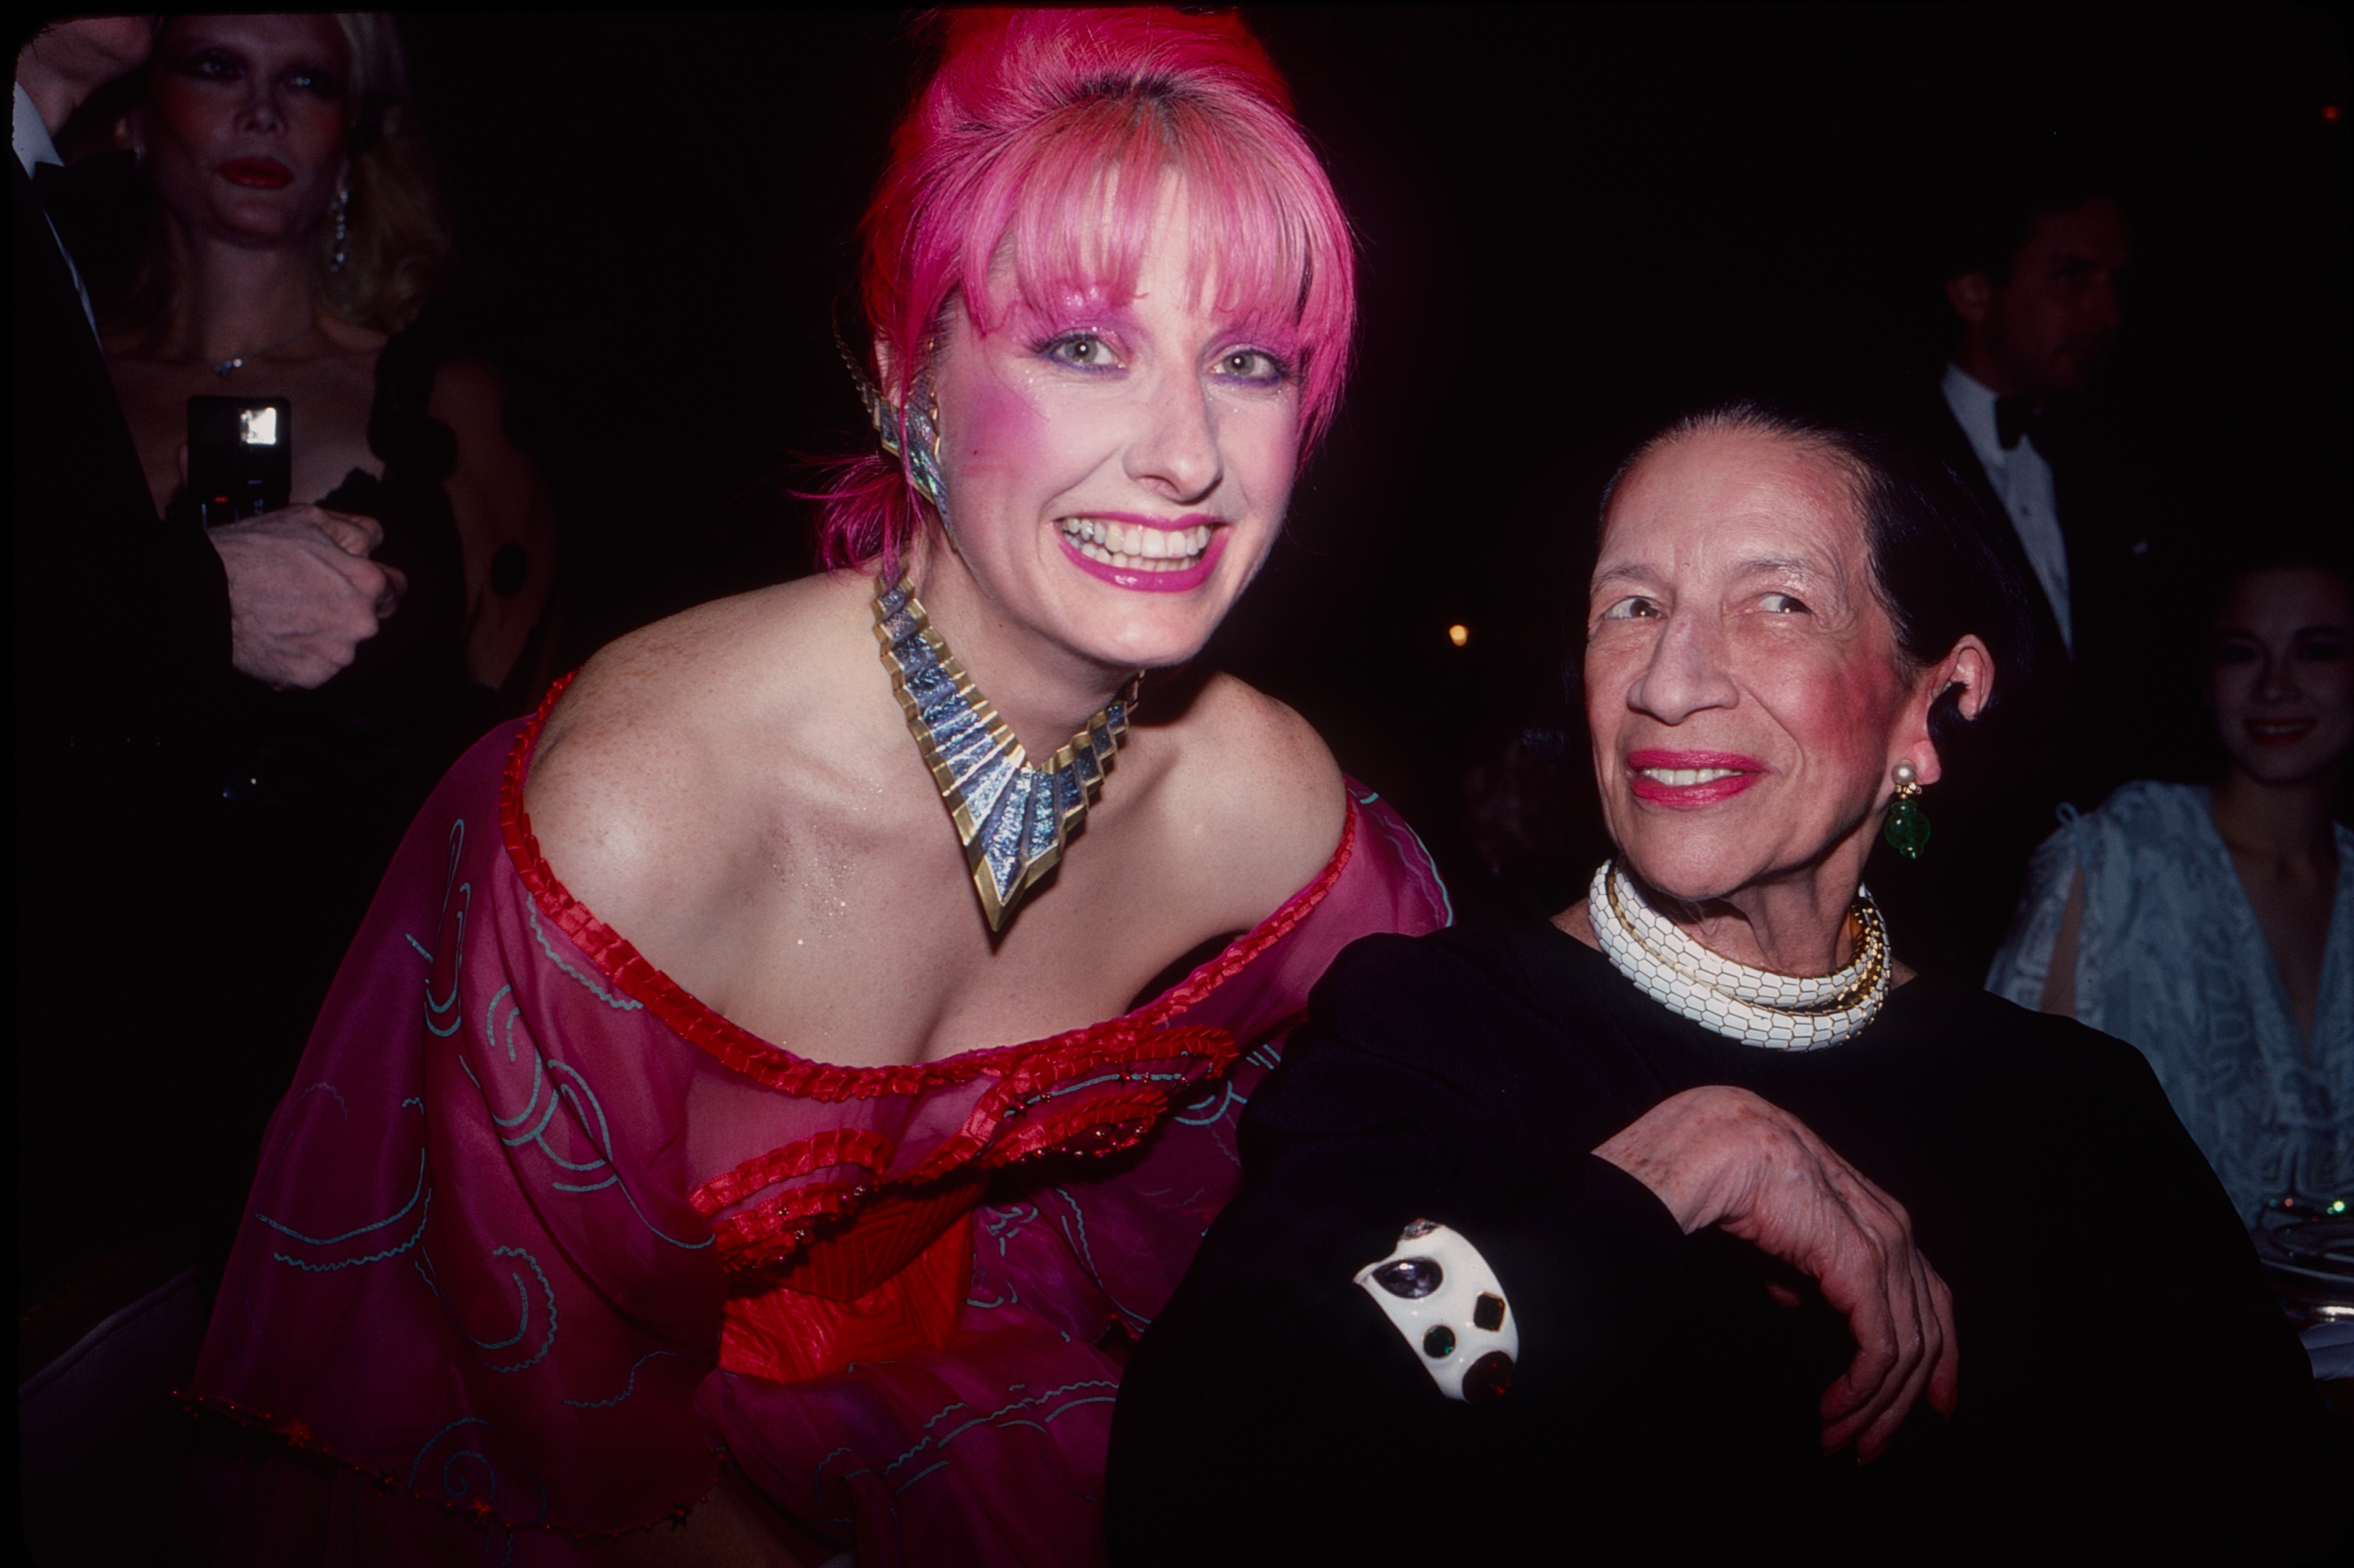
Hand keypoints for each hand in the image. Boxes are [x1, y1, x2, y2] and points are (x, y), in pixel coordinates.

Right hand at [209, 506, 405, 689]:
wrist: (205, 592)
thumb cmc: (254, 551)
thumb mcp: (310, 519)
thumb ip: (356, 530)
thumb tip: (377, 540)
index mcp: (368, 582)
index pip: (395, 588)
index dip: (375, 582)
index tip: (356, 583)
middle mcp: (361, 623)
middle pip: (367, 620)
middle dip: (347, 610)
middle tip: (308, 598)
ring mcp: (336, 654)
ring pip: (341, 646)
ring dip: (323, 636)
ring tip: (286, 616)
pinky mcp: (310, 677)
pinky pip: (314, 668)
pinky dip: (300, 658)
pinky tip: (277, 638)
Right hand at [1594, 1085, 1958, 1461]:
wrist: (1719, 1147)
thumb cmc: (1738, 1176)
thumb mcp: (1780, 1235)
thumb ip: (1797, 1269)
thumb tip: (1797, 1298)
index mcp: (1883, 1219)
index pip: (1933, 1300)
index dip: (1940, 1358)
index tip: (1931, 1407)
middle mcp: (1898, 1233)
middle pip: (1930, 1333)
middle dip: (1908, 1399)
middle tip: (1874, 1445)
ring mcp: (1885, 1246)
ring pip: (1908, 1349)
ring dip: (1877, 1406)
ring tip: (1843, 1438)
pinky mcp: (1862, 1264)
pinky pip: (1881, 1346)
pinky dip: (1864, 1388)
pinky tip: (1837, 1407)